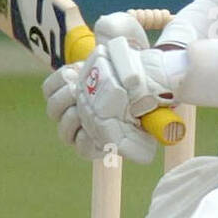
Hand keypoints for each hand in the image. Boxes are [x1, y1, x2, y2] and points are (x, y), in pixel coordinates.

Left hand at [42, 56, 156, 164]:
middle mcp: (84, 126)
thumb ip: (158, 123)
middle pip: (64, 132)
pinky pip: (49, 89)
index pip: (83, 149)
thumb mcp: (155, 109)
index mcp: (102, 138)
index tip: (91, 129)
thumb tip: (168, 130)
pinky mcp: (61, 87)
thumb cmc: (146, 92)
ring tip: (78, 83)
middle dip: (72, 117)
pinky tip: (73, 73)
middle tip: (82, 99)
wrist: (133, 68)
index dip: (84, 141)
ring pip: (54, 111)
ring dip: (64, 97)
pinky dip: (58, 81)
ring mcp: (70, 107)